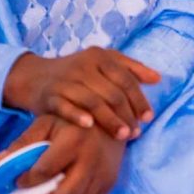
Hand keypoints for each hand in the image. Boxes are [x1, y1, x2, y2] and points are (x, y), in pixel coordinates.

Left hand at [0, 115, 124, 193]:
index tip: (19, 179)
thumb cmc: (73, 120)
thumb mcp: (48, 123)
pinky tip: (62, 192)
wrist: (111, 116)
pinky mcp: (110, 181)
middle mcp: (91, 159)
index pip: (43, 171)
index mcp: (74, 141)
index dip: (25, 179)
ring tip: (45, 193)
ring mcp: (103, 172)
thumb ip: (24, 141)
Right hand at [3, 48, 160, 140]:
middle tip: (135, 132)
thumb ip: (131, 68)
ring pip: (93, 101)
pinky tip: (90, 126)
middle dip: (127, 114)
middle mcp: (84, 66)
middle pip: (112, 92)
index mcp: (101, 57)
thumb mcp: (104, 62)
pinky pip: (65, 106)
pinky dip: (78, 116)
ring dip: (110, 120)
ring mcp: (66, 80)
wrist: (36, 76)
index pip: (126, 79)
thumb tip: (157, 78)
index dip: (139, 99)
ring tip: (122, 136)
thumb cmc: (78, 72)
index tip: (148, 117)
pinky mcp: (49, 95)